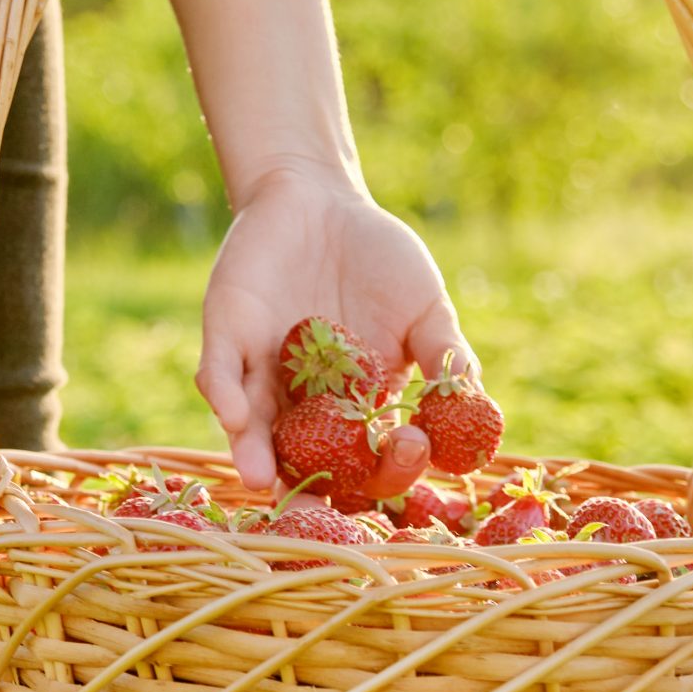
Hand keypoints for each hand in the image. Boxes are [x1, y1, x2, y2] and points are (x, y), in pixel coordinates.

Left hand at [198, 168, 474, 494]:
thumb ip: (446, 356)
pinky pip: (221, 374)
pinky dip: (226, 394)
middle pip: (308, 461)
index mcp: (356, 407)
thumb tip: (471, 406)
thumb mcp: (426, 307)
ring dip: (254, 455)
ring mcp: (262, 375)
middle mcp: (304, 404)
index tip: (414, 447)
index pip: (371, 457)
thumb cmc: (378, 258)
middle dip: (318, 482)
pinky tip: (237, 413)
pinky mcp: (227, 339)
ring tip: (261, 477)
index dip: (392, 464)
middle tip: (334, 492)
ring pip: (253, 429)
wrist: (319, 198)